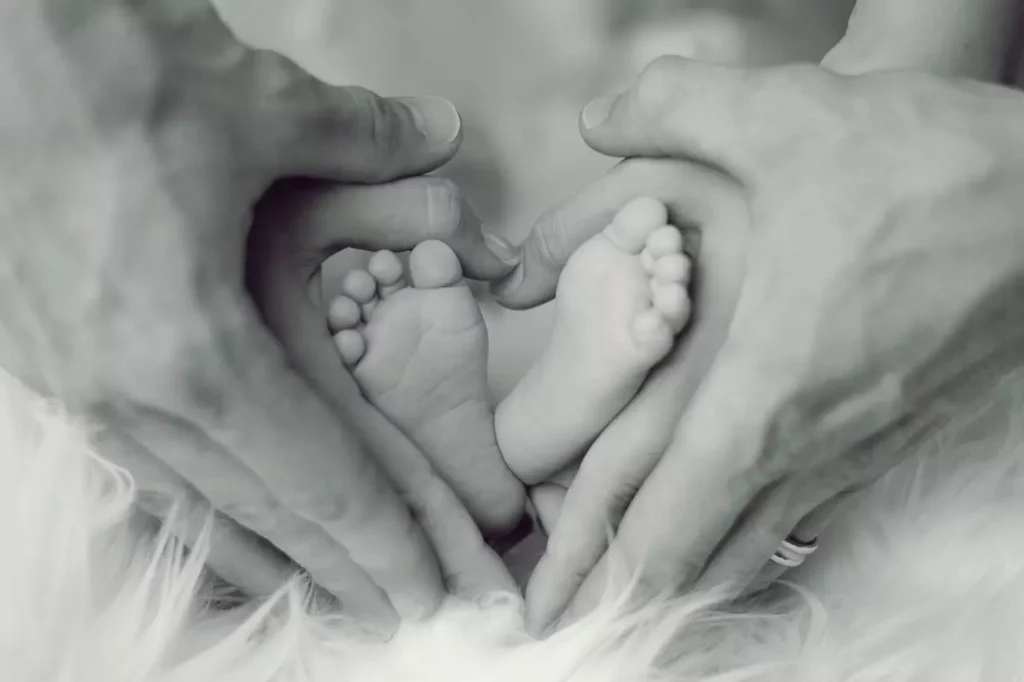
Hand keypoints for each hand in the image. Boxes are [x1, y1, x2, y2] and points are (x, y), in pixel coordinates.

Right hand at [0, 1, 515, 628]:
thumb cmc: (110, 64)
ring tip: (325, 593)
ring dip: (266, 552)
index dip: (381, 539)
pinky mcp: (41, 356)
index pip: (316, 475)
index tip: (429, 589)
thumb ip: (369, 140)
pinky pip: (134, 461)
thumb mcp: (263, 106)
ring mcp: (72, 380)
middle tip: (401, 611)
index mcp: (190, 347)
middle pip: (260, 509)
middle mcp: (124, 389)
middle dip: (339, 568)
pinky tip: (222, 523)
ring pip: (190, 500)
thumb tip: (442, 133)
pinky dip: (195, 504)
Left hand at [500, 58, 1023, 631]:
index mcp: (760, 392)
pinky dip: (748, 539)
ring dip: (685, 572)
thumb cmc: (929, 165)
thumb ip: (671, 106)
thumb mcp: (787, 114)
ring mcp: (860, 453)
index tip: (547, 610)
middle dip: (622, 593)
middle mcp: (810, 446)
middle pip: (699, 562)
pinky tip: (725, 528)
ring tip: (627, 585)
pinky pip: (806, 518)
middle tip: (563, 614)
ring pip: (756, 549)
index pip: (664, 523)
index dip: (595, 573)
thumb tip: (595, 116)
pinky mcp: (894, 440)